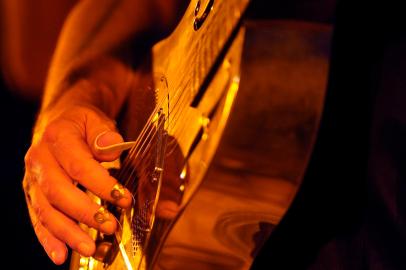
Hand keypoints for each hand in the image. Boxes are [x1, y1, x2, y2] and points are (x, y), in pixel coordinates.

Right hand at [22, 101, 131, 264]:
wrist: (59, 120)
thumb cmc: (82, 122)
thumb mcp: (96, 118)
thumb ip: (104, 133)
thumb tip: (110, 147)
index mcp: (57, 137)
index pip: (79, 166)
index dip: (102, 185)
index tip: (124, 199)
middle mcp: (39, 159)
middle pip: (58, 192)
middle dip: (85, 213)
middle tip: (110, 227)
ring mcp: (32, 178)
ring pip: (46, 210)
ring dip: (68, 232)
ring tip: (90, 248)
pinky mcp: (32, 193)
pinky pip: (37, 218)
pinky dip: (48, 238)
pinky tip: (60, 255)